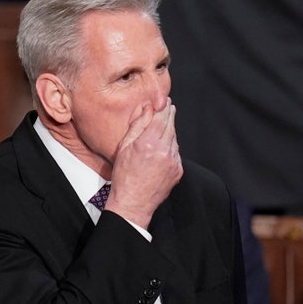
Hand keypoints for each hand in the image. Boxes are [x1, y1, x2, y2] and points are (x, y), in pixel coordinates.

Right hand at [106, 100, 183, 228]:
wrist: (133, 202)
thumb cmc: (124, 176)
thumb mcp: (124, 147)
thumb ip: (137, 125)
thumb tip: (146, 107)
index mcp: (148, 143)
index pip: (161, 117)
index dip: (164, 107)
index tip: (165, 101)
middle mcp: (163, 151)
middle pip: (171, 125)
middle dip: (169, 116)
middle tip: (167, 108)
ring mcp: (173, 161)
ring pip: (174, 138)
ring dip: (169, 132)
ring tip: (158, 133)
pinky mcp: (178, 170)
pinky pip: (176, 152)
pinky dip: (170, 148)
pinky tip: (160, 151)